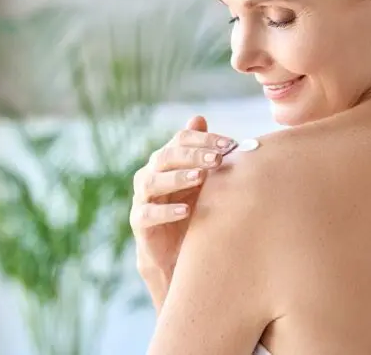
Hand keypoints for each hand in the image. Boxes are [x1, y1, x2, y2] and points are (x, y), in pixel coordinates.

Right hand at [130, 116, 236, 301]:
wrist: (176, 252)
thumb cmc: (191, 208)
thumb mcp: (200, 180)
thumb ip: (200, 152)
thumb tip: (198, 118)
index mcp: (166, 160)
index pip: (180, 140)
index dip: (204, 139)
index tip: (231, 145)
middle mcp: (150, 173)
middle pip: (166, 156)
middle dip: (192, 155)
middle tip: (217, 159)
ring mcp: (142, 197)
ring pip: (153, 181)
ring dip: (177, 177)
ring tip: (200, 178)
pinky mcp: (139, 221)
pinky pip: (148, 213)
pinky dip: (166, 211)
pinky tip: (185, 210)